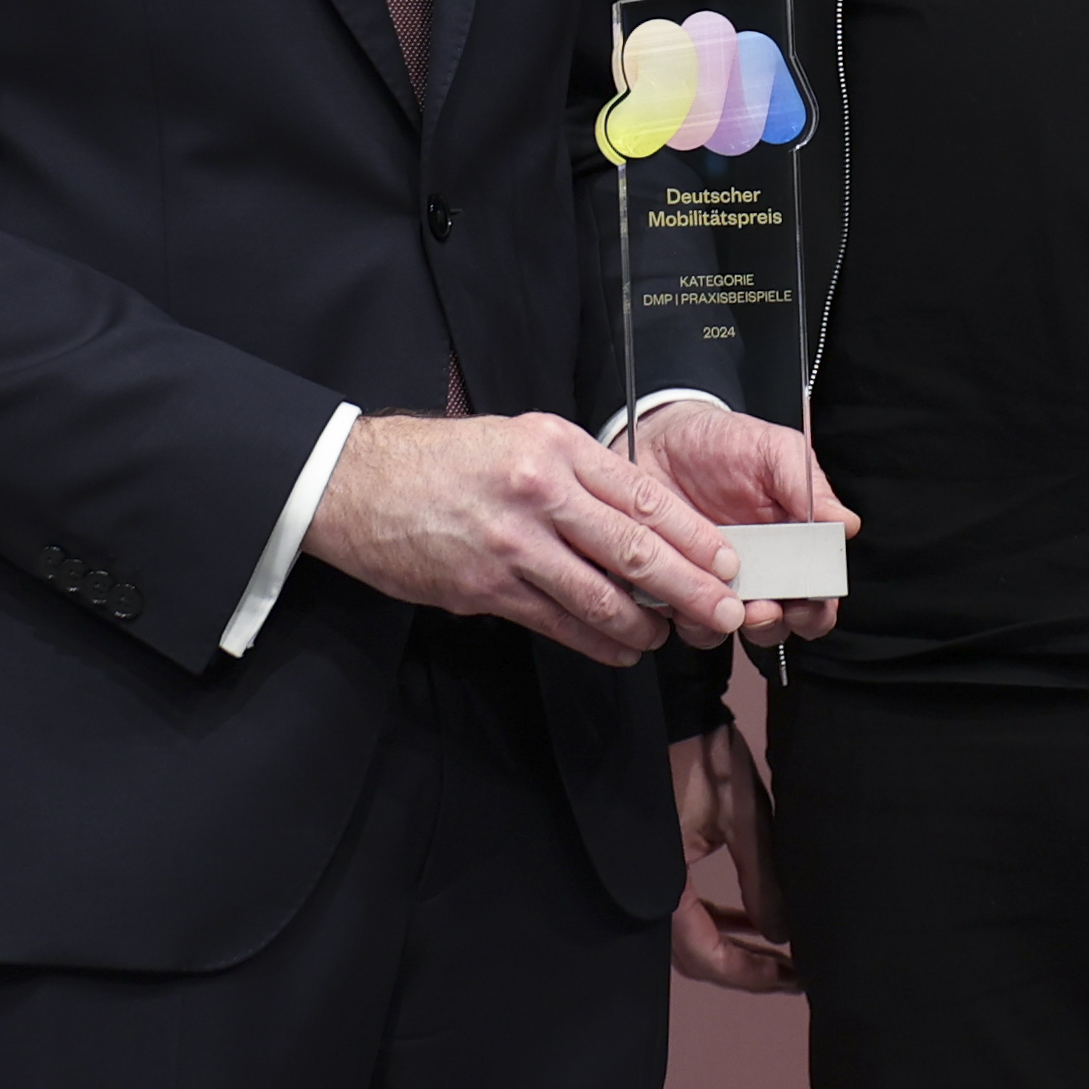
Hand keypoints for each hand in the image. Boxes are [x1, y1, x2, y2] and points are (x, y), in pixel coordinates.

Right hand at [301, 414, 751, 666]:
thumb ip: (577, 475)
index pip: (643, 494)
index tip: (729, 560)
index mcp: (555, 446)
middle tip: (725, 612)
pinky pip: (558, 623)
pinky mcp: (485, 587)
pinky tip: (621, 649)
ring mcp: (511, 543)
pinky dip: (598, 642)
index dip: (693, 534)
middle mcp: (539, 491)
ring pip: (600, 595)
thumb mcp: (520, 438)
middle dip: (690, 588)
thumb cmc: (444, 461)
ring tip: (669, 635)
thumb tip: (639, 520)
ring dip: (645, 624)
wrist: (359, 484)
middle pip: (633, 549)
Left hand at [626, 401, 860, 645]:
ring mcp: (711, 583)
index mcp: (790, 548)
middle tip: (762, 607)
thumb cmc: (722, 444)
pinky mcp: (671, 585)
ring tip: (718, 594)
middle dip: (773, 625)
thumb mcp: (772, 449)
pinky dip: (681, 612)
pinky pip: (678, 617)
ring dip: (724, 623)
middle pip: (777, 625)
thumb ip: (808, 484)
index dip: (816, 609)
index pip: (817, 598)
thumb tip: (846, 522)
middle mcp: (754, 574)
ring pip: (725, 629)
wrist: (658, 435)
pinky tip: (679, 584)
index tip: (806, 600)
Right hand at [668, 724, 798, 991]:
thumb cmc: (703, 759)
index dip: (748, 973)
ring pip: (692, 934)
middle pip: (694, 954)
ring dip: (733, 947)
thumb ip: (762, 880)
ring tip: (781, 956)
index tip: (791, 979)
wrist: (673, 711)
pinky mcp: (660, 861)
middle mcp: (649, 889)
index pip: (704, 952)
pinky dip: (720, 920)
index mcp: (662, 882)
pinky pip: (689, 908)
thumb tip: (784, 935)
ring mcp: (651, 875)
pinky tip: (752, 921)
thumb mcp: (742, 817)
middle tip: (792, 977)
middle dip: (744, 969)